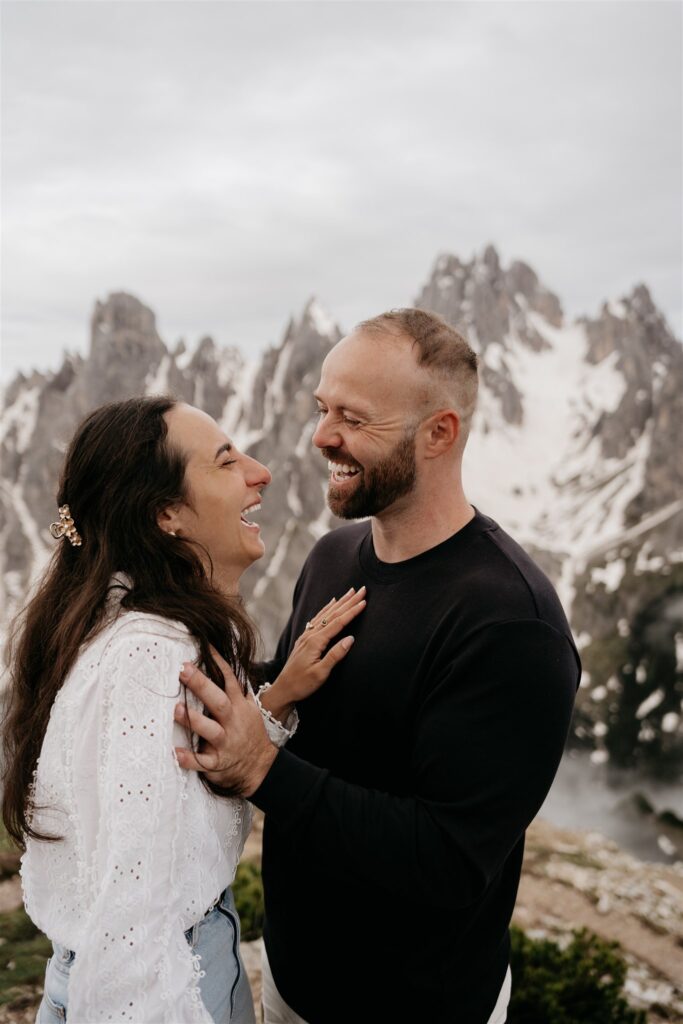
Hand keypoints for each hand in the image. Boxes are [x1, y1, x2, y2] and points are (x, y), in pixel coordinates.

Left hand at [174, 647, 277, 796]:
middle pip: (218, 701)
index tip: (205, 646)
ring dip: (193, 720)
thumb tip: (218, 663)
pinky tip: (175, 753)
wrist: (261, 765)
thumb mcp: (247, 707)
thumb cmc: (247, 730)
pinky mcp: (218, 762)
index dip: (218, 662)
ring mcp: (225, 742)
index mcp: (238, 705)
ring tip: (176, 709)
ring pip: (210, 730)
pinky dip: (189, 758)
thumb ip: (234, 688)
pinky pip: (202, 761)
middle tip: (183, 669)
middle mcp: (232, 721)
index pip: (229, 679)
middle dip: (201, 685)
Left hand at [273, 586, 365, 703]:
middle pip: (333, 614)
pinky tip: (331, 603)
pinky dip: (327, 609)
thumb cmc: (302, 684)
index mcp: (315, 642)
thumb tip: (351, 638)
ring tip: (350, 592)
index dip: (352, 611)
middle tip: (362, 590)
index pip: (338, 623)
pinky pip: (318, 618)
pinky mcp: (304, 639)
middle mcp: (310, 635)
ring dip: (339, 602)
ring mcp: (306, 636)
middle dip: (348, 601)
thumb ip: (335, 655)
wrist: (283, 689)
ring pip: (326, 614)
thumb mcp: (321, 673)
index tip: (364, 602)